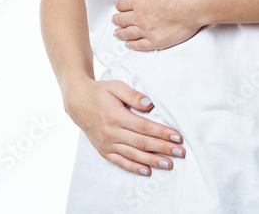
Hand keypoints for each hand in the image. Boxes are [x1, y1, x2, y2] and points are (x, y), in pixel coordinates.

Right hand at [64, 78, 185, 176]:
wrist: (78, 101)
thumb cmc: (100, 92)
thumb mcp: (116, 86)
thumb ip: (133, 95)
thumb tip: (150, 104)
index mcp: (116, 116)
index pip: (144, 127)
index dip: (162, 133)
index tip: (178, 137)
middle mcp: (111, 132)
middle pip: (142, 143)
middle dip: (163, 148)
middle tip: (180, 152)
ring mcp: (106, 144)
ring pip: (133, 155)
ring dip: (152, 160)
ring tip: (169, 164)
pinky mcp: (103, 150)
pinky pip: (120, 162)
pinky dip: (134, 167)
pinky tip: (147, 171)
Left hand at [113, 0, 204, 50]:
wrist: (195, 2)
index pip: (121, 4)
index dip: (120, 6)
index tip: (120, 7)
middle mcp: (139, 16)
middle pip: (122, 19)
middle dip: (117, 20)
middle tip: (115, 21)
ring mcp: (146, 30)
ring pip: (128, 33)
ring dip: (121, 33)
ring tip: (118, 34)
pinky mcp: (156, 41)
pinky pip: (139, 45)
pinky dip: (132, 45)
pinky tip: (129, 44)